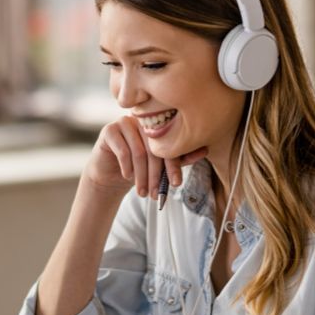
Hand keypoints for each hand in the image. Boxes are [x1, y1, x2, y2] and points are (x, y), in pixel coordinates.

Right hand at [84, 115, 206, 200]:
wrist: (111, 174)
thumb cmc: (139, 168)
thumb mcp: (161, 166)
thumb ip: (180, 158)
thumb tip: (205, 149)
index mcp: (158, 124)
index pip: (169, 144)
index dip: (174, 165)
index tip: (176, 184)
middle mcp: (142, 120)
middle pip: (154, 148)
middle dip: (156, 175)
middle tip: (156, 194)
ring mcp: (124, 123)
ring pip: (138, 152)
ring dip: (141, 176)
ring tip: (142, 192)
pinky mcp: (109, 130)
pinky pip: (122, 150)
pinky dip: (127, 167)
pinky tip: (127, 178)